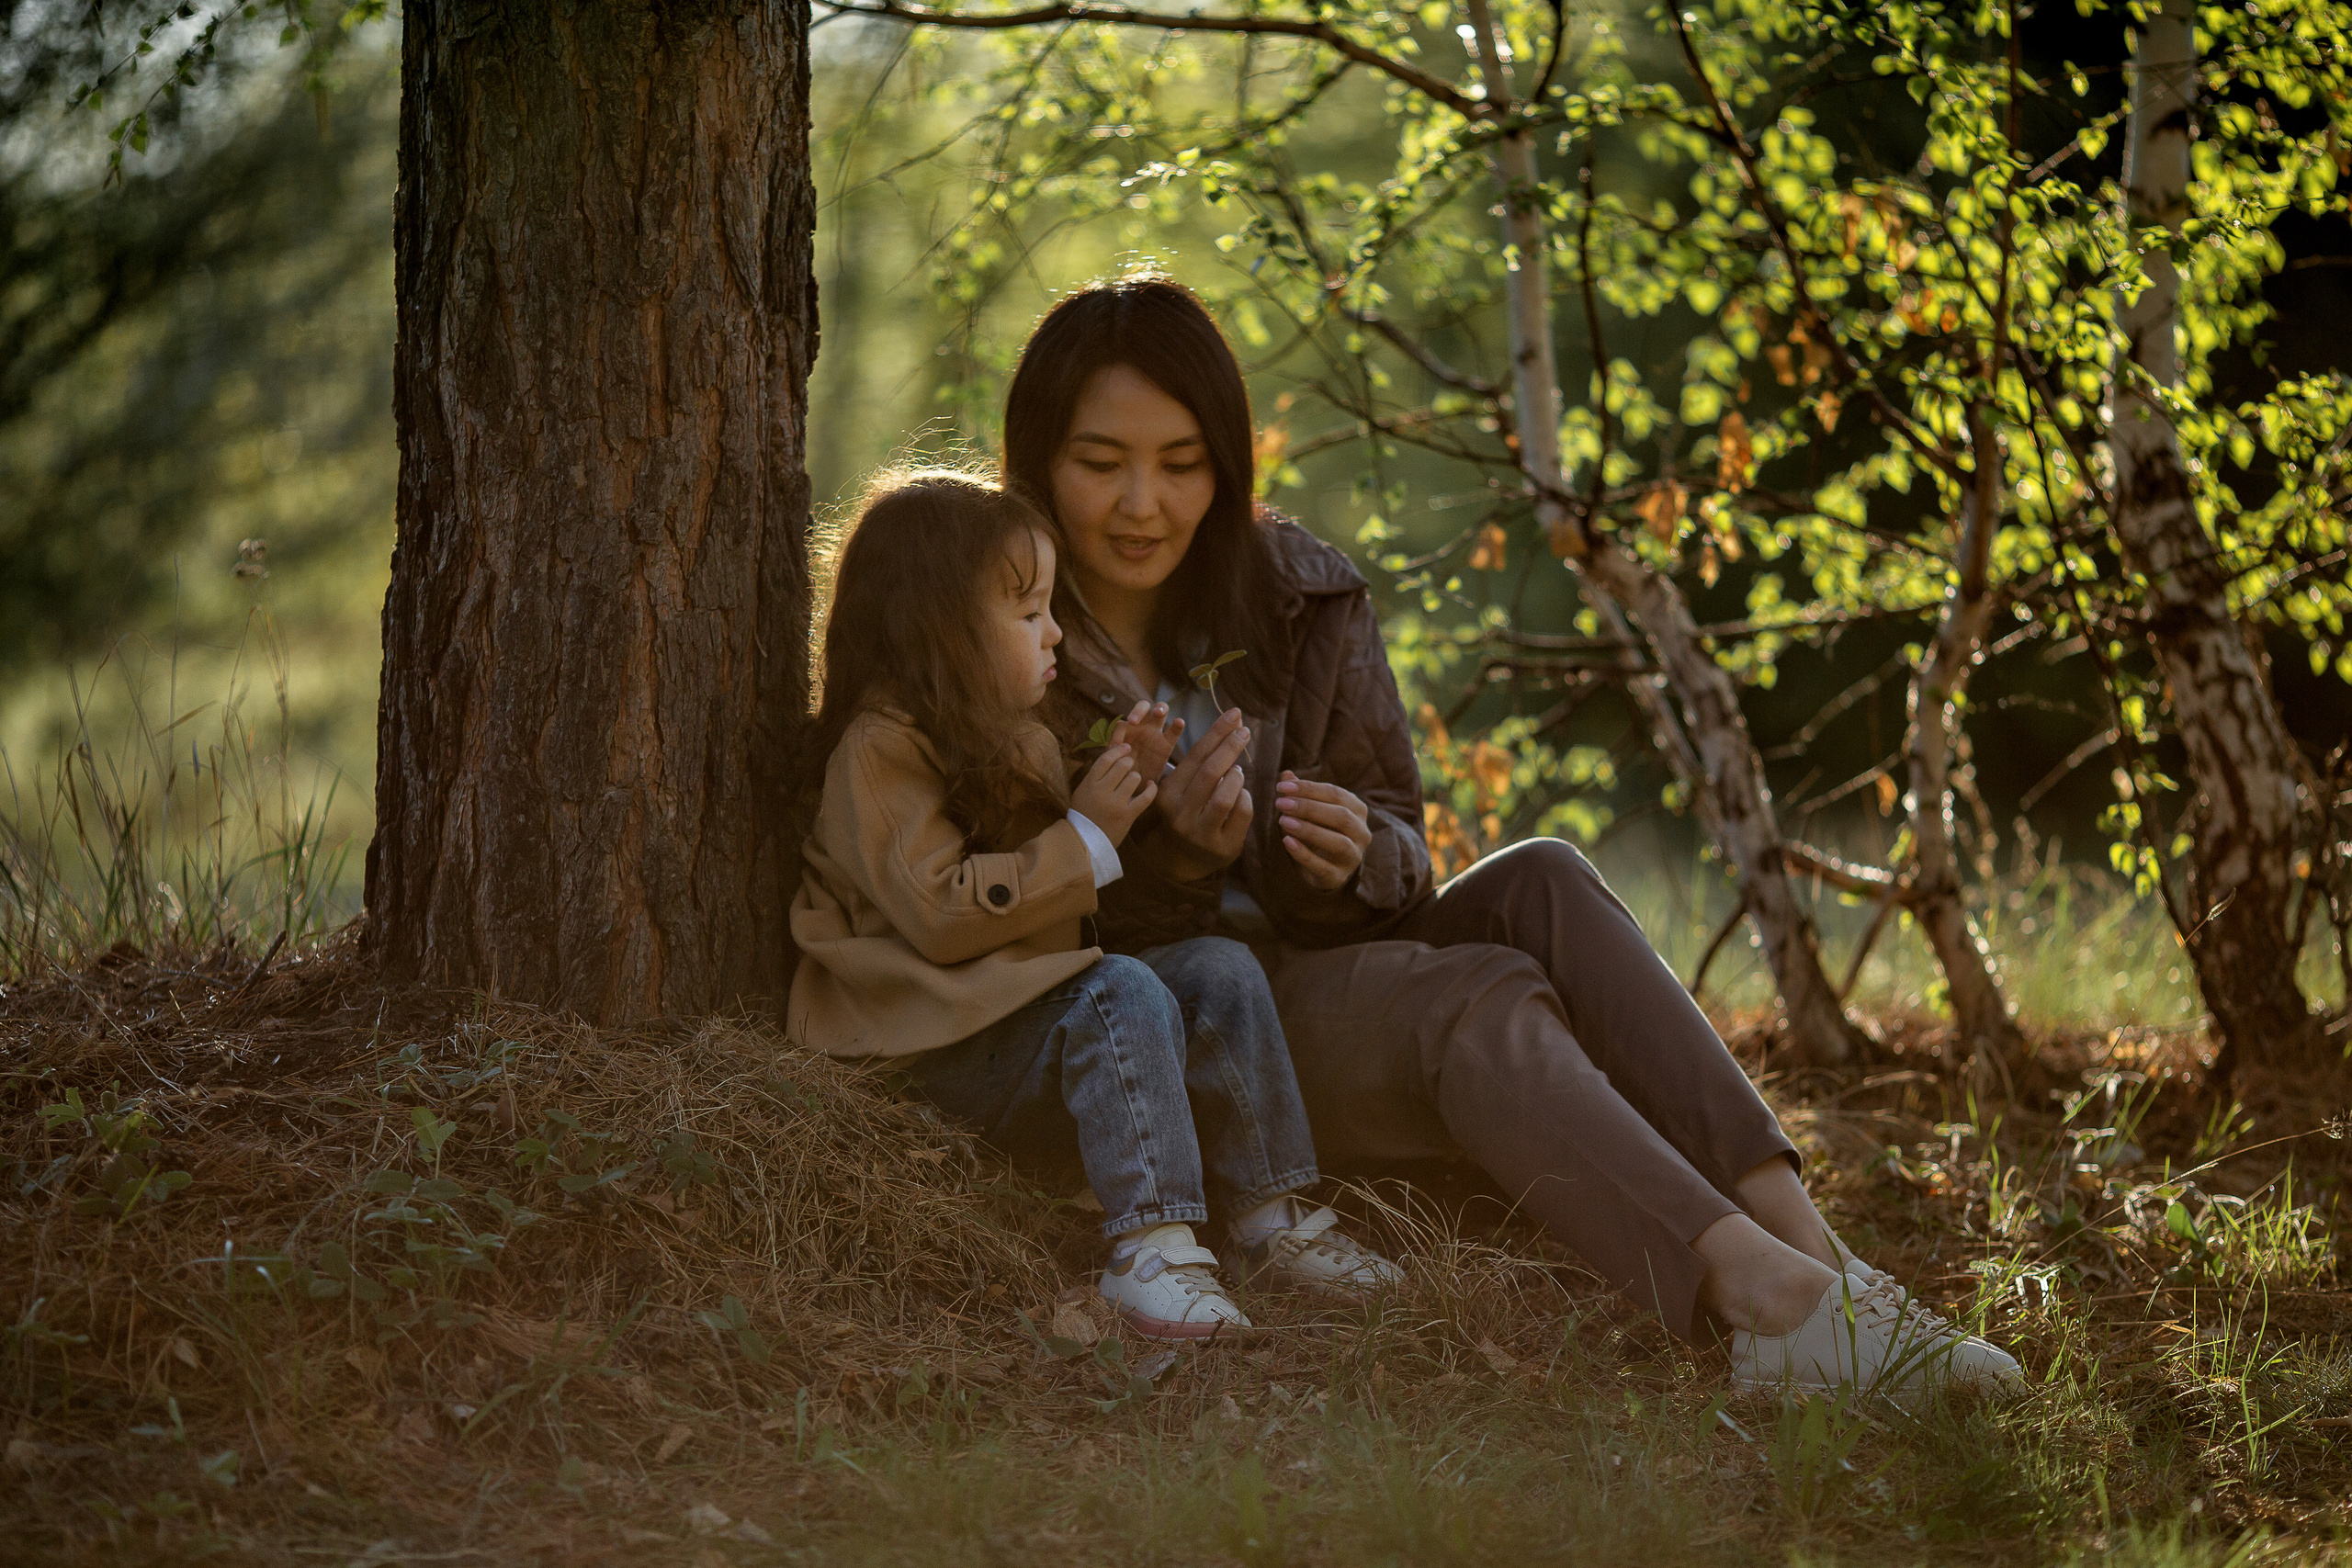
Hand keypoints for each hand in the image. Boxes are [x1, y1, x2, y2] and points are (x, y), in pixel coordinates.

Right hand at [1071, 743, 1156, 846]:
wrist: (1085, 841)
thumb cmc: (1084, 814)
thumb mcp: (1083, 791)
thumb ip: (1096, 775)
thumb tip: (1113, 754)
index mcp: (1089, 784)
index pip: (1105, 759)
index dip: (1117, 750)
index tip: (1125, 748)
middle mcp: (1102, 792)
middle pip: (1122, 766)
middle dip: (1128, 763)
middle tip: (1129, 766)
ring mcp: (1116, 804)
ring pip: (1134, 778)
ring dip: (1136, 777)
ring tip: (1133, 781)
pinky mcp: (1128, 815)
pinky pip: (1146, 797)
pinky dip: (1151, 789)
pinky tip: (1150, 785)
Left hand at [1110, 699, 1182, 782]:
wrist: (1138, 785)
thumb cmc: (1123, 772)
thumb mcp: (1115, 764)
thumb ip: (1113, 755)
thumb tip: (1114, 749)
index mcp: (1126, 731)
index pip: (1122, 724)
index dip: (1117, 733)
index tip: (1115, 746)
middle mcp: (1142, 727)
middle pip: (1143, 706)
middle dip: (1138, 710)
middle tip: (1133, 721)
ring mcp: (1156, 733)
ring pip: (1160, 710)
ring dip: (1160, 708)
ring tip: (1158, 712)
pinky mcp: (1168, 743)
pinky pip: (1174, 730)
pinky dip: (1178, 724)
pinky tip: (1179, 722)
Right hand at [1152, 707, 1252, 878]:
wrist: (1183, 858)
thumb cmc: (1187, 811)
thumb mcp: (1181, 787)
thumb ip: (1200, 761)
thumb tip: (1233, 723)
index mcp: (1167, 793)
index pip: (1195, 755)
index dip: (1217, 732)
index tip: (1235, 714)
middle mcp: (1180, 813)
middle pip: (1210, 772)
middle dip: (1231, 747)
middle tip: (1245, 731)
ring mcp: (1200, 833)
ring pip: (1224, 797)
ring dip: (1237, 777)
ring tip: (1239, 771)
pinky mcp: (1222, 847)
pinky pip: (1241, 814)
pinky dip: (1246, 797)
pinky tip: (1242, 793)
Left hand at [1274, 773, 1369, 890]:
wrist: (1323, 869)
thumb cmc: (1318, 832)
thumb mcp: (1310, 811)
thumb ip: (1300, 794)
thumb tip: (1286, 775)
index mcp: (1357, 810)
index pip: (1336, 794)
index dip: (1308, 788)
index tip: (1282, 786)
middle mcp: (1361, 833)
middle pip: (1341, 816)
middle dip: (1309, 807)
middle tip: (1281, 803)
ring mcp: (1353, 857)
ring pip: (1338, 842)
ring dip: (1309, 830)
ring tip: (1283, 821)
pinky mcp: (1339, 877)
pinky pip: (1323, 867)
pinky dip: (1304, 854)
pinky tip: (1287, 842)